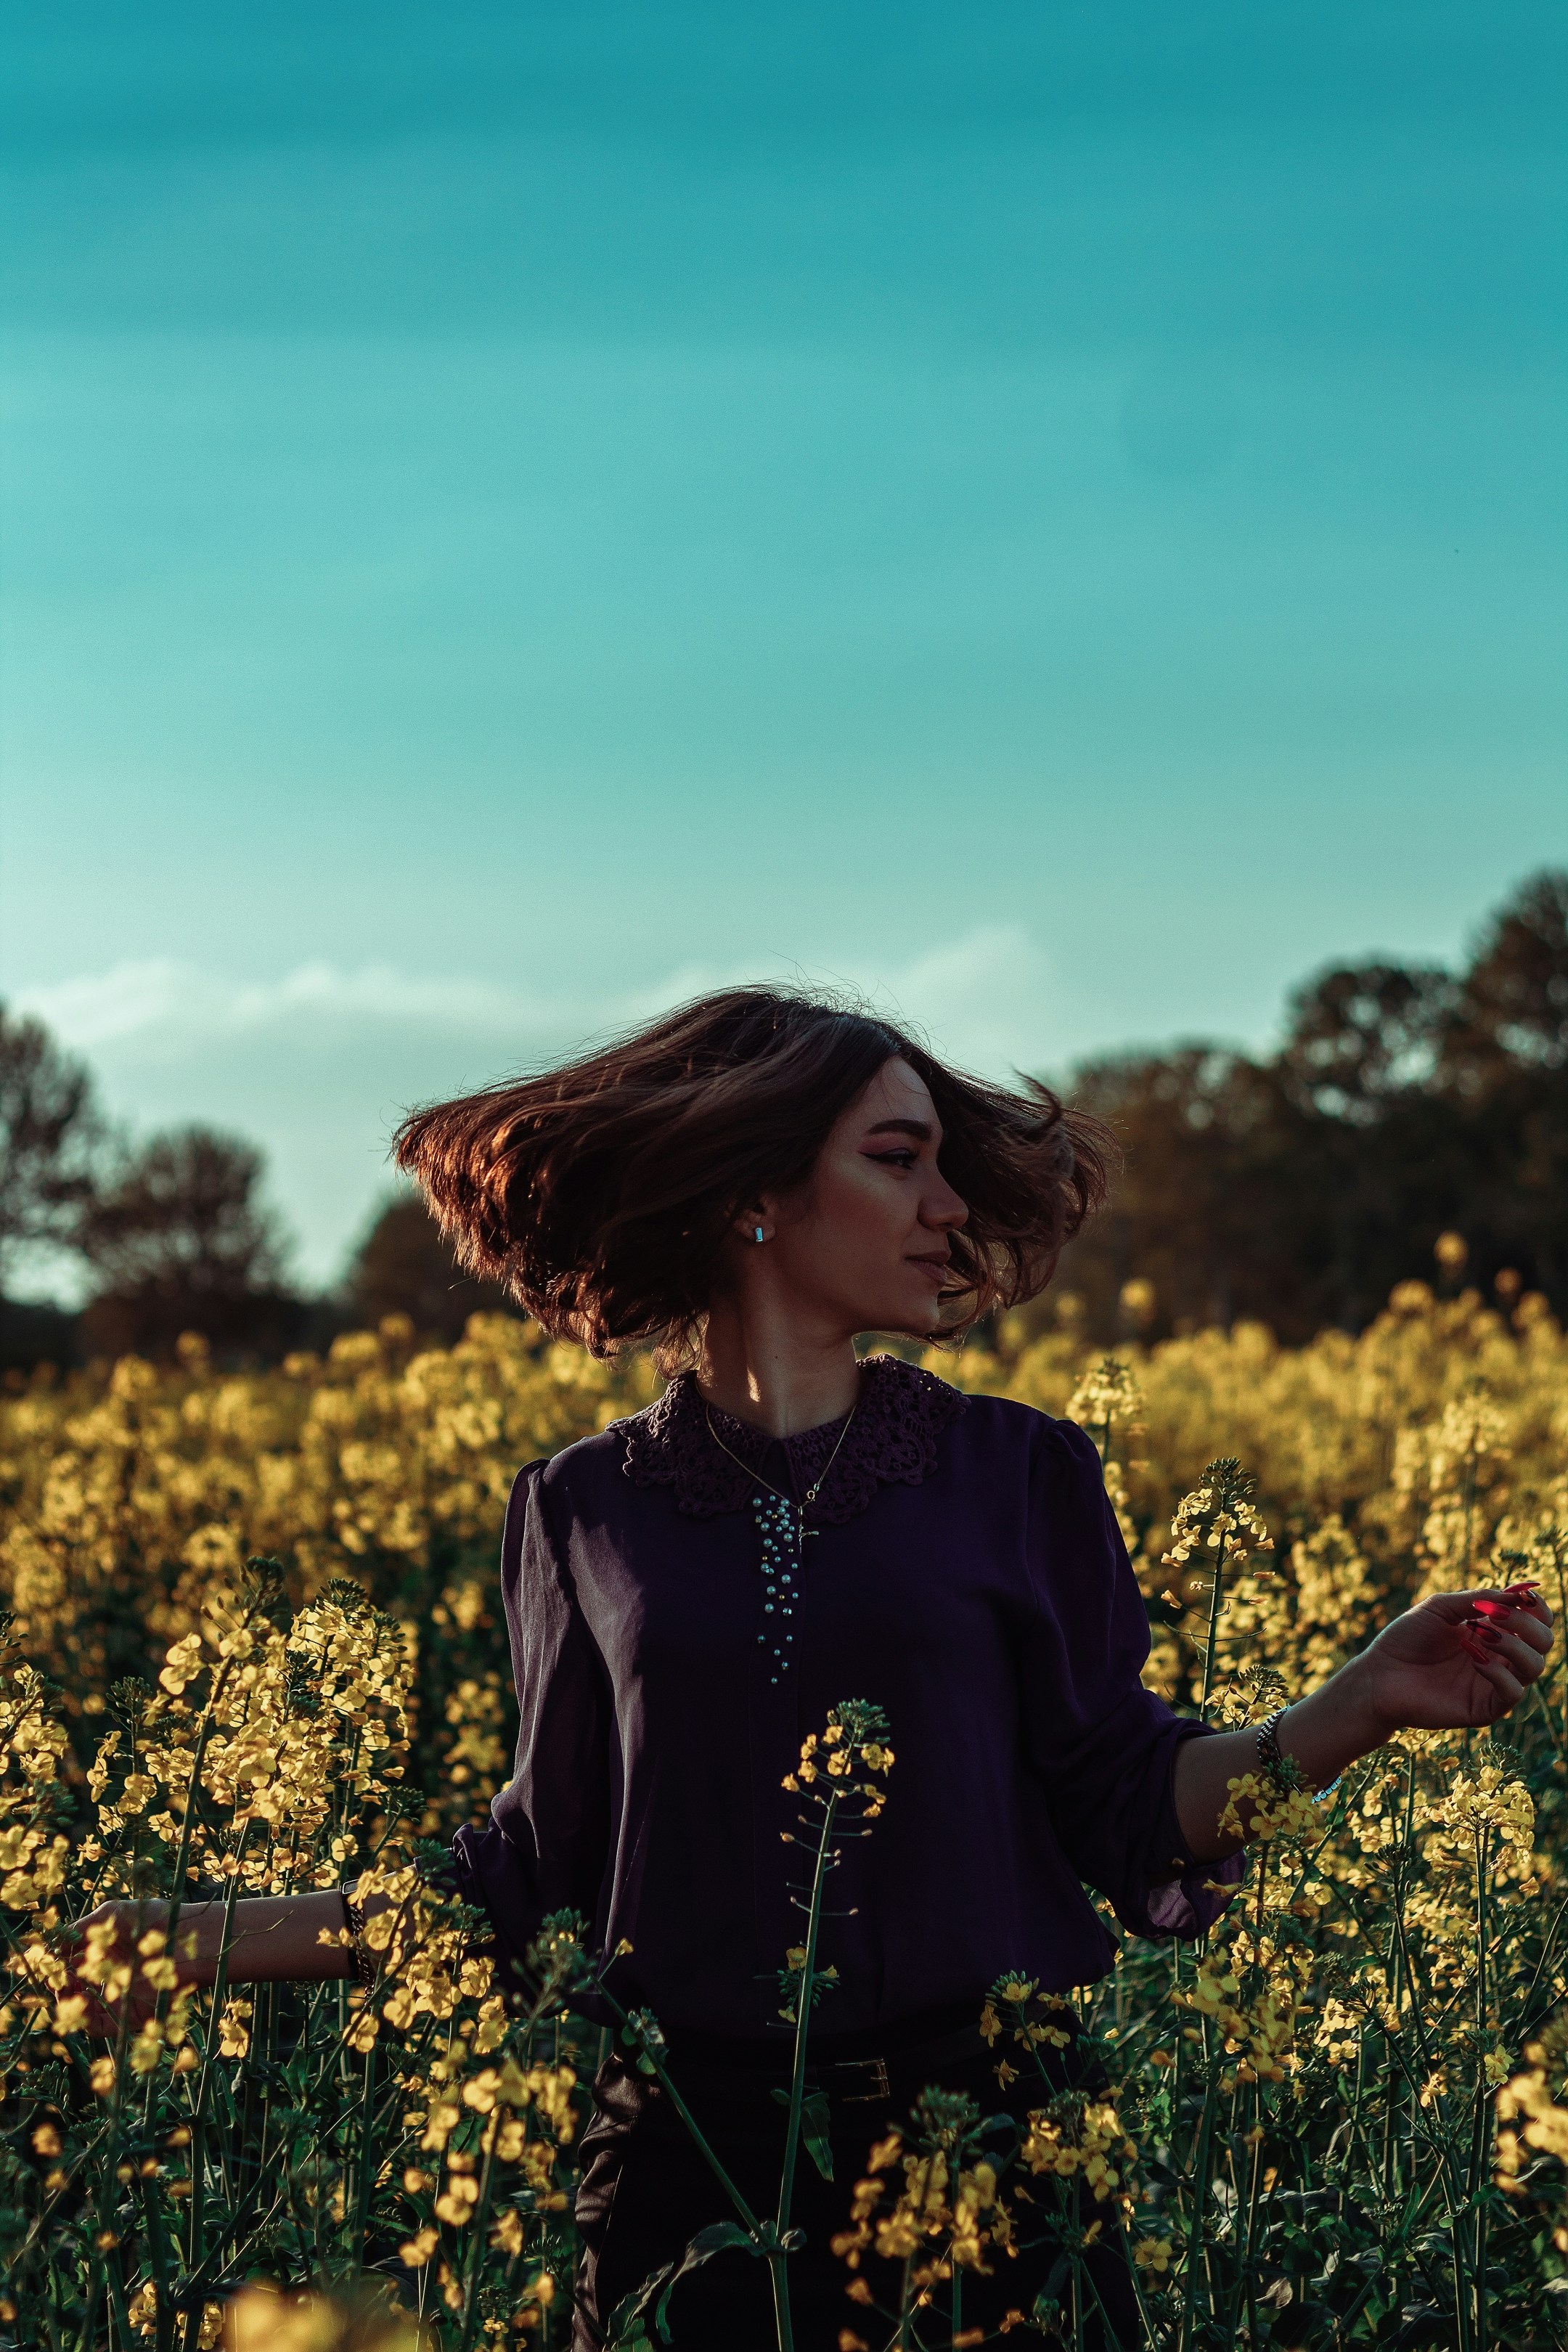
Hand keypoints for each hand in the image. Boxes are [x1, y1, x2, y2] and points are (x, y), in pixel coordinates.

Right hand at [57, 1900, 172, 2036]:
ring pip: (83, 2008)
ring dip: (67, 2002)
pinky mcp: (129, 2014)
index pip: (73, 1962)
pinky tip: (77, 2003)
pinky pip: (99, 2025)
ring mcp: (119, 1995)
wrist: (189, 1939)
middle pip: (75, 1987)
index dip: (58, 1963)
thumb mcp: (114, 1914)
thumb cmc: (155, 1919)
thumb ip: (82, 1928)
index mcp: (107, 1950)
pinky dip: (83, 2019)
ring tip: (63, 1989)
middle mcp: (111, 1974)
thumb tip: (53, 1942)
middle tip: (54, 1978)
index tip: (47, 1961)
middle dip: (60, 1983)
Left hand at [1357, 1582, 1553, 1735]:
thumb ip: (1478, 1598)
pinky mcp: (1485, 1708)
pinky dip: (1499, 1672)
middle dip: (1528, 1624)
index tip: (1522, 1596)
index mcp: (1494, 1631)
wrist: (1379, 1675)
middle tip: (1495, 1615)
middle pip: (1543, 1642)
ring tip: (1483, 1634)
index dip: (1537, 1608)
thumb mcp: (1441, 1607)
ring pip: (1534, 1667)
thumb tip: (1518, 1594)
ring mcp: (1494, 1683)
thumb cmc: (1406, 1638)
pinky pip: (1513, 1692)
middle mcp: (1500, 1657)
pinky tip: (1474, 1659)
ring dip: (1515, 1645)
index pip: (1536, 1621)